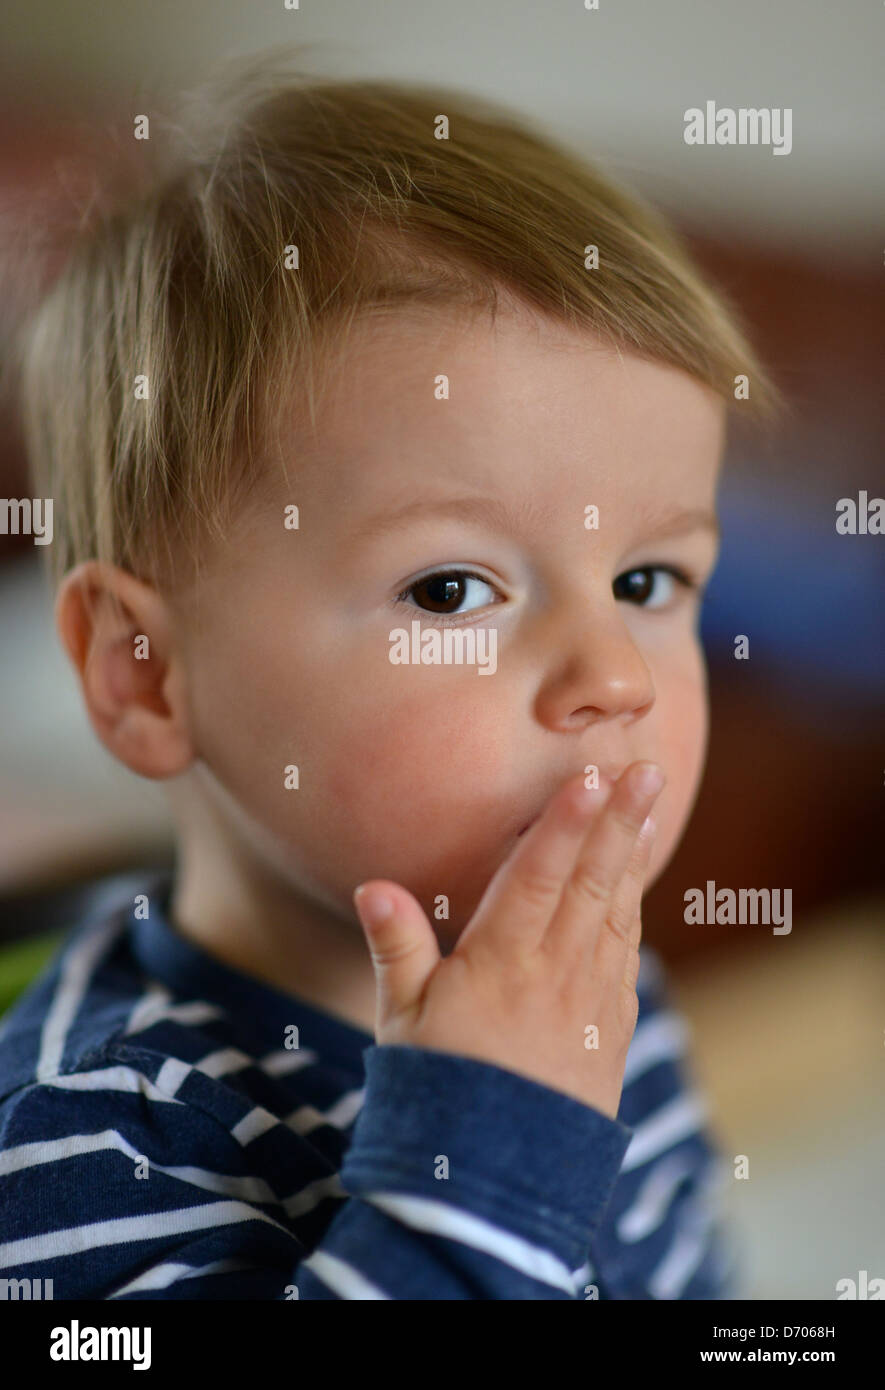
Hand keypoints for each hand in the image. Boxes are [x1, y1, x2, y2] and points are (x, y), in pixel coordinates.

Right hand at [352, 762, 663, 1117]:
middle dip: (620, 821)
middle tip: (649, 770)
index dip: (565, 825)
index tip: (591, 778)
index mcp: (503, 966)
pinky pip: (625, 955)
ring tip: (650, 808)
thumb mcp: (402, 1023)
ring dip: (634, 857)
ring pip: (617, 913)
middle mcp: (557, 975)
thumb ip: (396, 948)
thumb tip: (375, 885)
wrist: (495, 1184)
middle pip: (593, 883)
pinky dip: (631, 910)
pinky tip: (634, 884)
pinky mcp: (612, 1031)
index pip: (538, 878)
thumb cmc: (436, 1094)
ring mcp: (592, 1002)